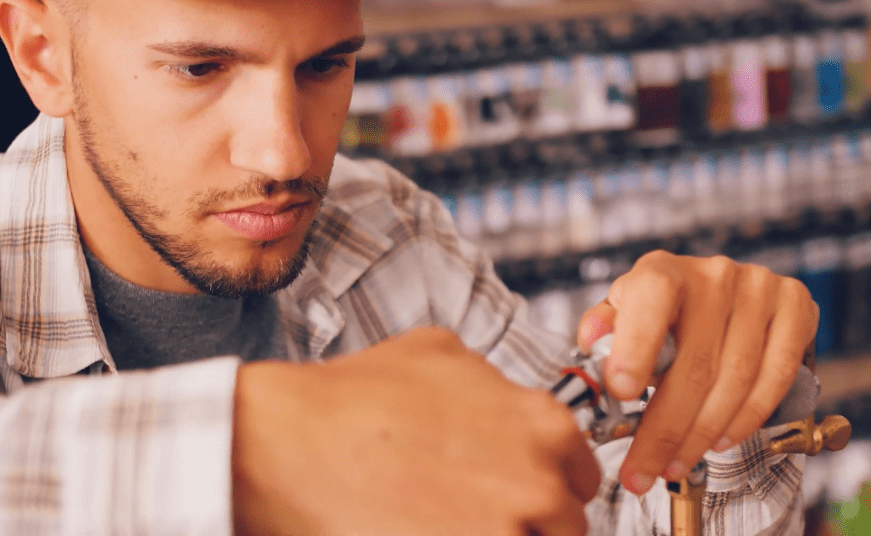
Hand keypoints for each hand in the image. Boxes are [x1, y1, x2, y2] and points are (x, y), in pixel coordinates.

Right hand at [232, 326, 599, 535]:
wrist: (289, 441)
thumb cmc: (353, 399)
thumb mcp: (439, 353)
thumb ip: (494, 381)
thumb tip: (507, 400)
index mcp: (543, 425)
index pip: (581, 476)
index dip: (544, 484)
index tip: (515, 492)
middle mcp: (537, 481)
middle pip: (561, 526)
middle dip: (525, 522)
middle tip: (473, 512)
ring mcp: (507, 530)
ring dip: (497, 534)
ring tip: (442, 520)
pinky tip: (421, 528)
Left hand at [576, 251, 817, 494]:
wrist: (719, 295)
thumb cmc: (661, 312)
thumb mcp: (623, 314)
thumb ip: (604, 328)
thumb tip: (593, 339)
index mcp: (663, 271)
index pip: (650, 301)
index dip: (636, 347)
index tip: (622, 393)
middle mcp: (713, 275)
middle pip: (693, 364)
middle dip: (664, 430)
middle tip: (641, 471)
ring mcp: (759, 289)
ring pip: (734, 380)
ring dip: (701, 435)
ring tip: (674, 465)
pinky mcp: (795, 308)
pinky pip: (774, 378)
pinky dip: (746, 419)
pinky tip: (719, 441)